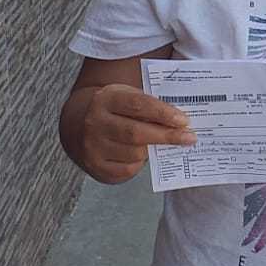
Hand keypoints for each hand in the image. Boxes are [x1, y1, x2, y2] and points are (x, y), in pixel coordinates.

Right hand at [81, 85, 195, 183]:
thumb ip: (148, 105)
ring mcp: (93, 146)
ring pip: (135, 153)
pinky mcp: (96, 166)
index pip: (138, 105)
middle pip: (136, 133)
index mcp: (105, 99)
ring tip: (158, 144)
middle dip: (166, 136)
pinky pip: (128, 169)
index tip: (184, 120)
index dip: (162, 113)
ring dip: (152, 150)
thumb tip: (180, 121)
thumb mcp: (125, 97)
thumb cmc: (113, 110)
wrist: (77, 126)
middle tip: (189, 138)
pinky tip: (141, 155)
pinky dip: (139, 163)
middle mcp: (95, 122)